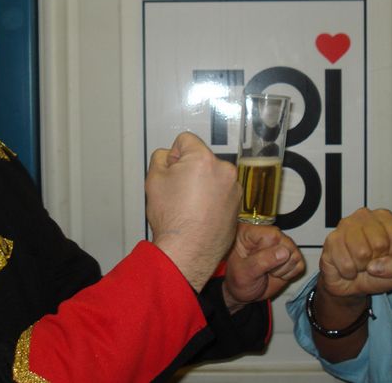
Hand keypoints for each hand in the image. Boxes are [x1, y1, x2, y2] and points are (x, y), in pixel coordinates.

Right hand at [146, 132, 240, 291]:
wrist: (189, 251)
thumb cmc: (173, 219)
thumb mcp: (153, 180)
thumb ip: (160, 158)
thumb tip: (168, 156)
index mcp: (204, 159)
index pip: (185, 140)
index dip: (173, 155)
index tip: (171, 172)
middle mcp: (224, 170)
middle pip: (201, 158)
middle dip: (189, 170)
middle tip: (178, 191)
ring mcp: (234, 188)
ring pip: (212, 176)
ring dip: (203, 184)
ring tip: (189, 206)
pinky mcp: (238, 204)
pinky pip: (222, 192)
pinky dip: (213, 198)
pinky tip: (200, 214)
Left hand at [222, 223, 304, 312]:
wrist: (244, 293)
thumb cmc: (238, 280)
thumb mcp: (245, 272)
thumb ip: (262, 261)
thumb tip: (284, 252)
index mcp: (250, 232)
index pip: (273, 235)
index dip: (270, 252)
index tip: (258, 262)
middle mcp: (267, 234)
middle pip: (287, 244)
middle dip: (277, 263)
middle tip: (263, 269)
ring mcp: (280, 244)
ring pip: (295, 254)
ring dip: (282, 270)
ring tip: (268, 271)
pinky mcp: (290, 256)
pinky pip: (299, 265)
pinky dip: (289, 274)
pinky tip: (276, 273)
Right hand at [319, 207, 391, 299]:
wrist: (351, 284)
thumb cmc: (377, 273)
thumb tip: (376, 264)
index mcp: (384, 217)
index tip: (388, 255)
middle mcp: (364, 216)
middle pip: (380, 243)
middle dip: (377, 260)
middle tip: (371, 260)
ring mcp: (345, 225)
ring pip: (361, 253)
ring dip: (362, 266)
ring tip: (359, 263)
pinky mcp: (331, 239)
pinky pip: (346, 263)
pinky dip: (349, 272)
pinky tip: (348, 267)